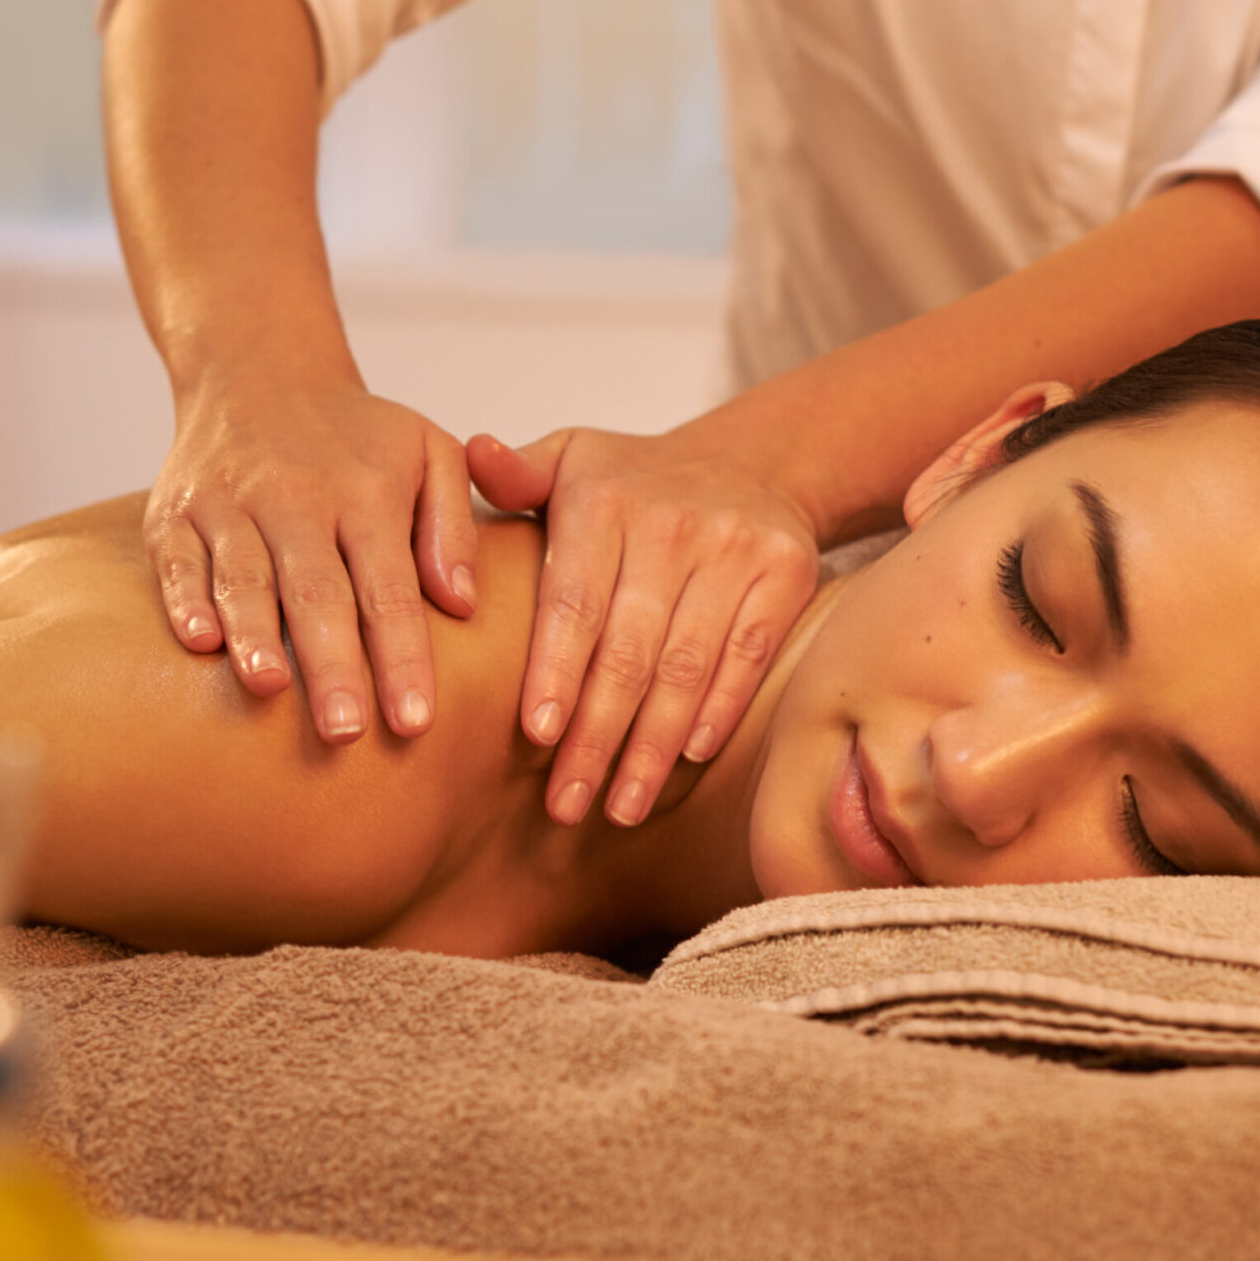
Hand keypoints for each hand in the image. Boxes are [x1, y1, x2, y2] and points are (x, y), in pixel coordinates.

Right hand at [145, 375, 479, 742]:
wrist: (258, 369)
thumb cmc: (358, 437)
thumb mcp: (429, 451)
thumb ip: (452, 526)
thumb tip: (463, 604)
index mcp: (366, 493)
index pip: (389, 589)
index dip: (402, 656)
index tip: (416, 722)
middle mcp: (296, 498)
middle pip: (316, 593)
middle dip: (332, 664)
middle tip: (346, 732)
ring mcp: (229, 505)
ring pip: (243, 578)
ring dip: (255, 634)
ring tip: (270, 689)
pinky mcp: (174, 512)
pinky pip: (177, 561)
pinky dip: (185, 600)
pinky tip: (199, 642)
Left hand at [467, 426, 821, 825]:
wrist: (753, 461)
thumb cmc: (636, 482)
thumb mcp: (570, 457)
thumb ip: (516, 472)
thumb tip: (473, 454)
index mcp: (602, 499)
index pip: (573, 602)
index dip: (555, 672)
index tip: (537, 737)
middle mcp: (670, 522)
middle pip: (627, 650)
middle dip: (595, 737)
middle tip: (565, 804)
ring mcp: (734, 548)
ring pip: (686, 666)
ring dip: (651, 746)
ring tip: (620, 807)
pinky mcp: (785, 573)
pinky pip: (746, 657)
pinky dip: (717, 712)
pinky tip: (686, 761)